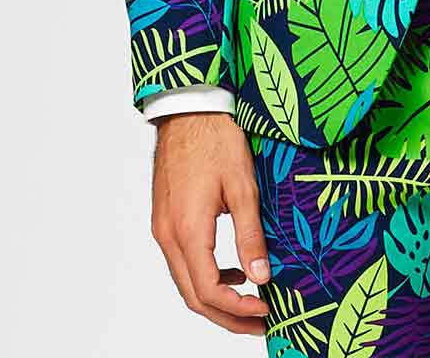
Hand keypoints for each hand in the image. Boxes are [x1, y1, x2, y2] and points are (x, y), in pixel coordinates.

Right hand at [150, 112, 270, 335]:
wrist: (188, 107)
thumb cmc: (216, 138)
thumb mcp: (243, 186)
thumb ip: (251, 236)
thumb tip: (262, 278)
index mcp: (188, 231)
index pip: (209, 291)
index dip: (238, 309)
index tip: (266, 311)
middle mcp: (168, 235)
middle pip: (193, 296)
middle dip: (227, 316)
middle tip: (261, 323)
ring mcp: (163, 228)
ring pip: (185, 281)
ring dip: (216, 298)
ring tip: (251, 302)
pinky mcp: (165, 219)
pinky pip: (182, 261)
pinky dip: (205, 276)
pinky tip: (232, 270)